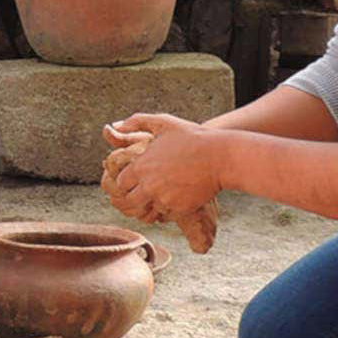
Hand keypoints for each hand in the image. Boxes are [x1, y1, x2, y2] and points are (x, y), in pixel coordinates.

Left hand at [106, 113, 222, 214]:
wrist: (221, 157)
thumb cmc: (193, 137)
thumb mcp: (164, 122)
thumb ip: (137, 122)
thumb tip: (116, 125)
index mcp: (141, 167)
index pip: (121, 183)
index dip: (127, 181)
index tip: (134, 178)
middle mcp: (149, 186)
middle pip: (130, 201)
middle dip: (134, 196)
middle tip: (144, 190)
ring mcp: (164, 199)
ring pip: (147, 211)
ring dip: (150, 204)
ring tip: (159, 195)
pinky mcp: (179, 210)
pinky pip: (166, 215)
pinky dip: (167, 209)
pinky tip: (173, 198)